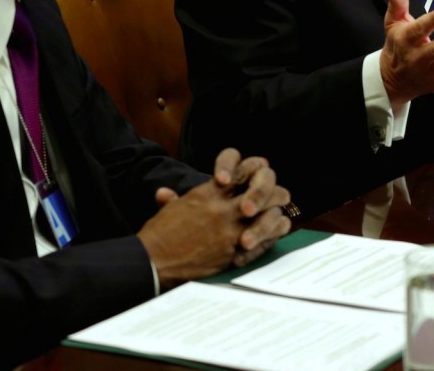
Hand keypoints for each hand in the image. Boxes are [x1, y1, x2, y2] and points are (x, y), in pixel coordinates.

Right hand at [137, 149, 290, 282]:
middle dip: (274, 193)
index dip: (256, 171)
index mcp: (209, 193)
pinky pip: (261, 244)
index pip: (243, 172)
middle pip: (263, 192)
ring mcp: (230, 232)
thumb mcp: (170, 209)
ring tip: (280, 217)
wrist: (153, 262)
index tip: (259, 176)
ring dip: (275, 217)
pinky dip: (270, 239)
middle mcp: (223, 210)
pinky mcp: (232, 254)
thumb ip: (175, 199)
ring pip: (267, 218)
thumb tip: (165, 193)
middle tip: (280, 196)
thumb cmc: (159, 235)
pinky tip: (275, 236)